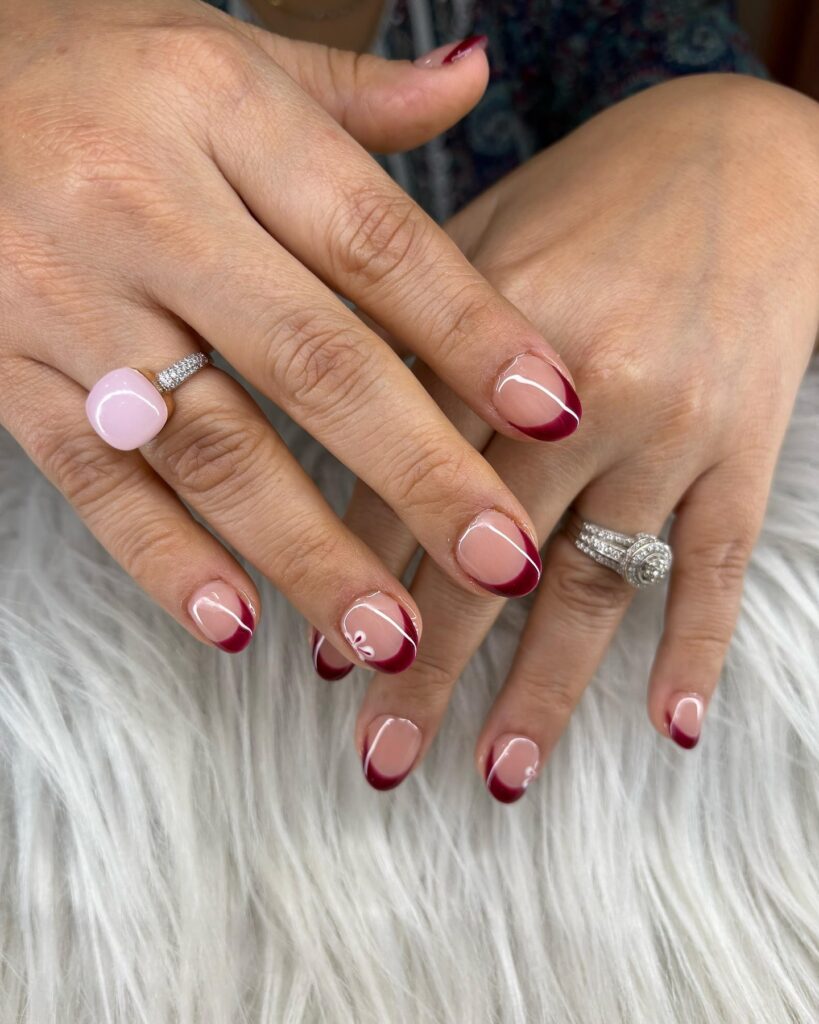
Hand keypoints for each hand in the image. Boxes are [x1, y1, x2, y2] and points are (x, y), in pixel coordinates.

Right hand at [0, 2, 580, 665]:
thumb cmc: (99, 70)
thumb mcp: (224, 53)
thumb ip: (353, 91)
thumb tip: (474, 77)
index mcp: (220, 111)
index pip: (375, 241)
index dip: (473, 332)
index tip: (554, 414)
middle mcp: (144, 205)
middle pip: (311, 359)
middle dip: (418, 472)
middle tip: (502, 563)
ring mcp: (66, 298)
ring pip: (209, 444)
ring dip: (307, 551)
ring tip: (391, 634)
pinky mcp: (3, 370)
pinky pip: (92, 479)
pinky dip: (164, 559)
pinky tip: (238, 624)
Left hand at [334, 74, 818, 794]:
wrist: (754, 151)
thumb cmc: (599, 189)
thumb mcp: (484, 233)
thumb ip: (412, 333)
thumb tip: (336, 438)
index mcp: (494, 329)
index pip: (407, 480)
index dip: (358, 572)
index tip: (326, 655)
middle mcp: (581, 393)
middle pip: (489, 558)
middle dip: (429, 665)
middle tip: (383, 754)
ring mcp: (673, 428)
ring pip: (596, 583)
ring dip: (545, 690)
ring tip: (496, 773)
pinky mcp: (745, 447)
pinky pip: (720, 563)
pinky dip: (698, 649)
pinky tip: (672, 728)